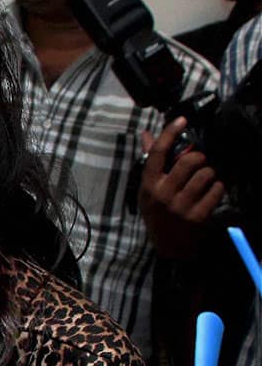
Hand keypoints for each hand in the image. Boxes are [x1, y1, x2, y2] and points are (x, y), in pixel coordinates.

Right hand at [138, 118, 223, 259]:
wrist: (167, 246)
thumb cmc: (157, 212)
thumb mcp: (148, 188)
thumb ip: (150, 161)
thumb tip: (148, 134)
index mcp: (149, 185)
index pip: (158, 153)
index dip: (170, 133)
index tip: (182, 119)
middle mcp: (163, 194)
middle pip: (189, 161)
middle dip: (199, 158)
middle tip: (199, 163)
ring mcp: (181, 206)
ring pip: (206, 174)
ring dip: (210, 173)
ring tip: (205, 180)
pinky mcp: (198, 216)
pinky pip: (216, 190)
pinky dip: (218, 187)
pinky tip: (211, 192)